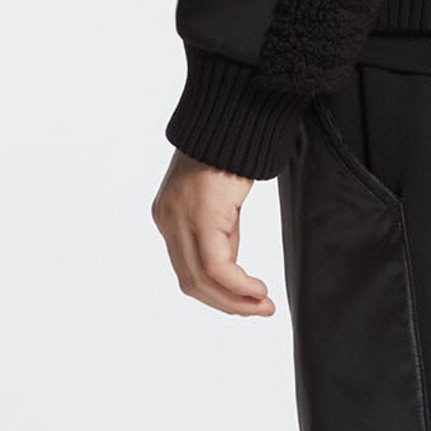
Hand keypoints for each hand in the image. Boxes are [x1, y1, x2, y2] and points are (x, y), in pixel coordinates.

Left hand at [151, 150, 276, 316]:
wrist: (232, 120)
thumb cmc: (231, 154)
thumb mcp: (223, 204)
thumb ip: (222, 234)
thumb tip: (231, 268)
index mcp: (169, 217)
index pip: (187, 269)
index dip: (217, 293)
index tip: (246, 301)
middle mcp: (167, 220)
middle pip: (191, 282)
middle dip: (227, 303)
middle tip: (258, 311)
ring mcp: (179, 219)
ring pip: (201, 280)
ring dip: (235, 300)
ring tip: (263, 306)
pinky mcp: (199, 217)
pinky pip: (216, 266)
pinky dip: (239, 285)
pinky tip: (258, 290)